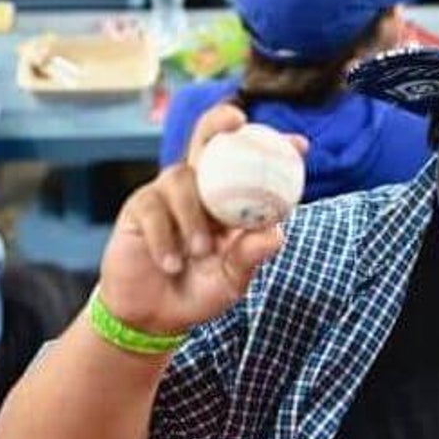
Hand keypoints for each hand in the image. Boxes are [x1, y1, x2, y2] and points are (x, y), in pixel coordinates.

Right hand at [98, 105, 308, 334]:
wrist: (153, 317)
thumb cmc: (198, 291)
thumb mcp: (231, 279)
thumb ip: (249, 256)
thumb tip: (276, 234)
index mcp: (228, 201)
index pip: (250, 166)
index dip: (272, 148)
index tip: (300, 145)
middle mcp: (199, 189)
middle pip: (207, 141)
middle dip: (220, 124)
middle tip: (237, 121)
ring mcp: (167, 196)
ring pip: (181, 180)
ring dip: (194, 216)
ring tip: (200, 252)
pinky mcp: (139, 210)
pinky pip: (154, 210)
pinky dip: (165, 239)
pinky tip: (171, 264)